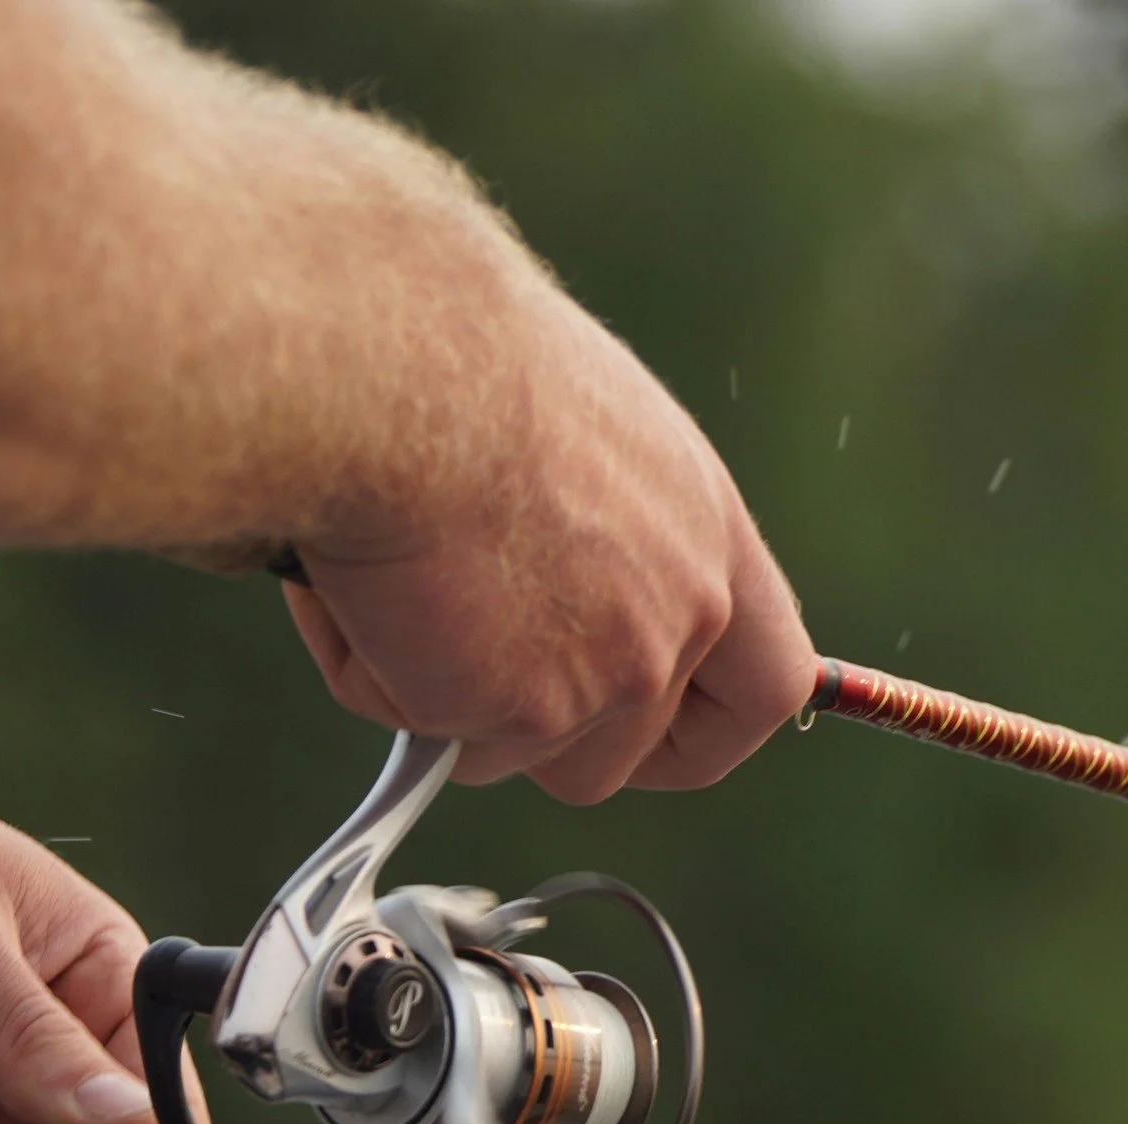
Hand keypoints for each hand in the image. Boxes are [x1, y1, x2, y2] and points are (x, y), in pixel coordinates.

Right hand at [282, 280, 815, 803]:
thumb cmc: (454, 363)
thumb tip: (528, 605)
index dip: (703, 732)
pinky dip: (372, 673)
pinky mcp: (530, 711)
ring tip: (393, 580)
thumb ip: (592, 542)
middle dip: (533, 739)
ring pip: (512, 756)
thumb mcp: (572, 440)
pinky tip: (360, 583)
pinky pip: (428, 732)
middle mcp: (684, 614)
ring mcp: (615, 673)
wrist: (398, 373)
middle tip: (457, 671)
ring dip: (440, 699)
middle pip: (621, 754)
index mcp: (708, 536)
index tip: (652, 742)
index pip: (768, 683)